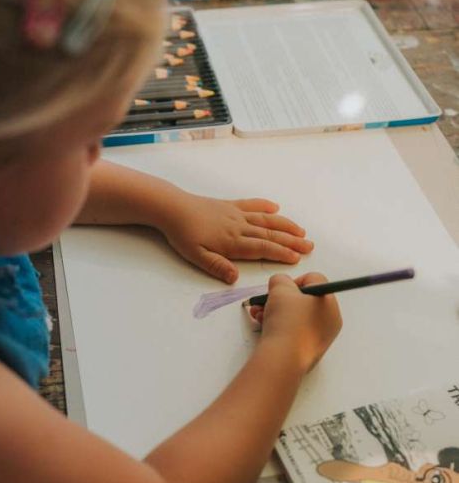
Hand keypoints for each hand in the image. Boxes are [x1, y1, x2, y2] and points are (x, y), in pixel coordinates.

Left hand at [157, 193, 313, 283]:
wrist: (172, 208)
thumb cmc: (182, 235)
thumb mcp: (196, 257)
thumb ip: (217, 267)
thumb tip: (234, 278)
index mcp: (232, 242)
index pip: (262, 248)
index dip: (281, 253)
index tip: (297, 258)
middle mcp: (239, 226)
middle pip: (270, 234)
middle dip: (292, 241)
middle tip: (309, 246)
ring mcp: (235, 214)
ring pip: (266, 220)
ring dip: (285, 225)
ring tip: (301, 230)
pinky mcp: (229, 205)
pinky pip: (251, 204)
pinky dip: (265, 205)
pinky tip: (275, 208)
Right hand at [251, 273, 341, 372]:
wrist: (284, 359)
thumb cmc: (287, 322)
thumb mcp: (280, 289)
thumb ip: (280, 280)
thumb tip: (280, 284)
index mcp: (329, 303)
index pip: (314, 280)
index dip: (294, 280)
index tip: (280, 289)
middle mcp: (329, 320)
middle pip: (303, 299)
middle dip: (280, 299)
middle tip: (267, 301)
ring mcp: (319, 337)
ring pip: (296, 316)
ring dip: (274, 311)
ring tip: (258, 314)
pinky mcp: (307, 350)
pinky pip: (293, 332)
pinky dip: (278, 326)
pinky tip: (263, 325)